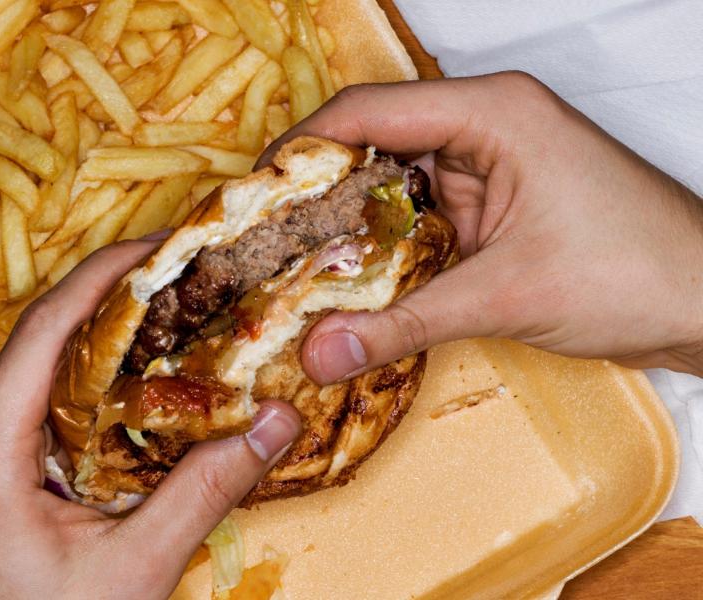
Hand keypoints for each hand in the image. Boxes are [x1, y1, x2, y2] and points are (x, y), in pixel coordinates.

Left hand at [0, 240, 300, 598]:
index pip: (42, 333)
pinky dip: (86, 392)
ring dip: (103, 352)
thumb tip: (273, 423)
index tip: (156, 247)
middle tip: (182, 284)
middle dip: (114, 310)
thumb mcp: (133, 569)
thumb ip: (204, 490)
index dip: (102, 277)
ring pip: (39, 378)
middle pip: (41, 347)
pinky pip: (32, 410)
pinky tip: (135, 389)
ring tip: (170, 326)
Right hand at [260, 71, 702, 381]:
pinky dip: (384, 246)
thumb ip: (404, 322)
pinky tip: (350, 282)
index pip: (368, 111)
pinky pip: (418, 215)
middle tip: (261, 241)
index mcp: (490, 113)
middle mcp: (483, 126)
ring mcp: (488, 165)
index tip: (252, 196)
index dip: (301, 149)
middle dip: (315, 192)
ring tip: (290, 265)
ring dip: (347, 225)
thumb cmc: (635, 273)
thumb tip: (320, 352)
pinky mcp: (492, 203)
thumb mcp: (506, 295)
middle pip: (372, 143)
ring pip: (391, 183)